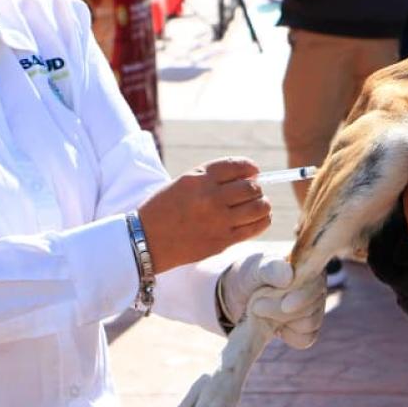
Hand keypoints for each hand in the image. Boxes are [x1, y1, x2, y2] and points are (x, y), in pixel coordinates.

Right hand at [139, 158, 271, 272]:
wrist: (144, 241)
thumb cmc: (163, 210)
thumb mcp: (182, 183)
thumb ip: (212, 178)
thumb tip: (249, 176)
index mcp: (198, 179)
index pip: (236, 165)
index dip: (250, 167)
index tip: (254, 171)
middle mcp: (211, 198)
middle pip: (251, 187)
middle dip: (255, 188)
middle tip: (251, 192)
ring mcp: (218, 220)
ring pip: (259, 206)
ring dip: (262, 204)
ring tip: (256, 205)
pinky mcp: (223, 241)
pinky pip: (255, 227)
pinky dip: (262, 220)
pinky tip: (258, 219)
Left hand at [217, 252, 324, 348]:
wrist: (240, 295)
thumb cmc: (251, 275)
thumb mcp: (254, 267)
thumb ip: (270, 268)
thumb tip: (289, 277)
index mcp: (309, 265)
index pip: (317, 283)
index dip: (303, 297)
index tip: (285, 307)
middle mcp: (317, 286)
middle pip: (312, 307)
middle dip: (280, 310)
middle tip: (256, 306)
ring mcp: (314, 308)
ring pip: (310, 324)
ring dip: (281, 321)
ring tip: (262, 311)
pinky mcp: (307, 328)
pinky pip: (305, 339)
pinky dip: (288, 335)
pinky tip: (275, 326)